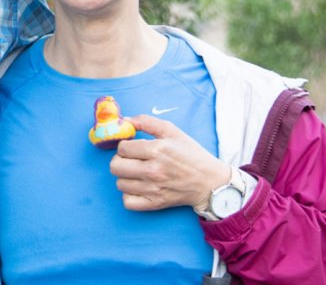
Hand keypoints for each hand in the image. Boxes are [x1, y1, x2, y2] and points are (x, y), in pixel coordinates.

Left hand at [108, 115, 229, 211]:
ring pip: (120, 183)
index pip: (122, 148)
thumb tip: (125, 120)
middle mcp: (153, 170)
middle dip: (120, 160)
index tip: (133, 147)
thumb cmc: (191, 155)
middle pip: (116, 166)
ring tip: (137, 173)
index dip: (125, 145)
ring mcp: (153, 189)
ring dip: (125, 177)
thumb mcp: (172, 131)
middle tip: (130, 160)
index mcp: (157, 150)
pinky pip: (128, 202)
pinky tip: (138, 187)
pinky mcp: (155, 204)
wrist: (210, 182)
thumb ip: (146, 122)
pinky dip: (129, 195)